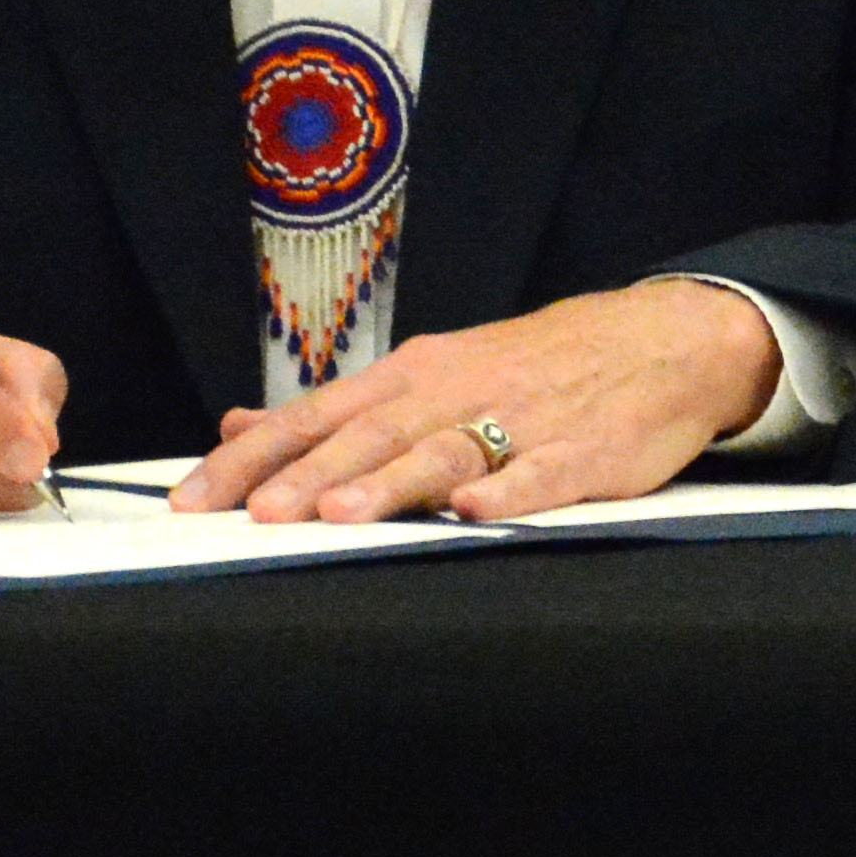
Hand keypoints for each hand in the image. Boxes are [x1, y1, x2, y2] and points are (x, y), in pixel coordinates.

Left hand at [181, 279, 784, 522]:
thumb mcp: (429, 373)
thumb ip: (336, 412)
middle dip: (309, 473)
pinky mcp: (586, 454)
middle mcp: (456, 394)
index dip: (254, 458)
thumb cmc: (536, 367)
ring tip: (339, 515)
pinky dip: (508, 491)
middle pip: (370, 435)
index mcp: (413, 378)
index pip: (316, 417)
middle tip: (255, 513)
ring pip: (444, 452)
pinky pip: (542, 475)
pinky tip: (474, 510)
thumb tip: (238, 427)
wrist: (661, 341)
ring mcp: (522, 422)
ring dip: (389, 483)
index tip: (194, 499)